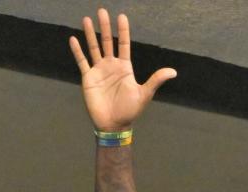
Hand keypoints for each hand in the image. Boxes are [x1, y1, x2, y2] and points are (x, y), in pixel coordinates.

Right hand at [68, 8, 175, 130]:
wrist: (114, 124)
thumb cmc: (130, 110)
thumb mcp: (144, 94)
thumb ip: (156, 80)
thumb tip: (173, 72)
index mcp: (125, 68)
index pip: (124, 44)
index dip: (123, 31)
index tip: (121, 17)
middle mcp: (111, 65)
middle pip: (107, 42)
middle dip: (105, 27)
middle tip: (102, 11)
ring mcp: (99, 70)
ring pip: (94, 48)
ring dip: (90, 34)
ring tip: (87, 19)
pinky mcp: (88, 78)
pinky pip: (82, 61)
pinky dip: (77, 51)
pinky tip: (73, 38)